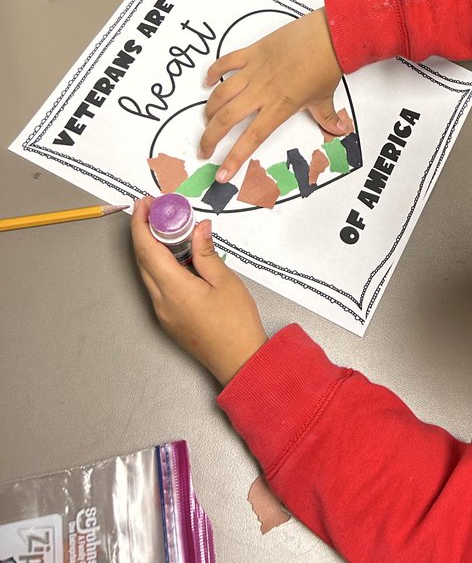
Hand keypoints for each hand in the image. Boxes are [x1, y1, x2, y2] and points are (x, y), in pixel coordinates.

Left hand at [131, 196, 266, 385]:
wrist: (238, 360)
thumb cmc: (236, 322)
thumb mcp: (225, 281)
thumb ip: (206, 252)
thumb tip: (198, 227)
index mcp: (174, 290)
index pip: (147, 250)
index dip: (141, 224)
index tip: (144, 203)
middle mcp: (160, 301)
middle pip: (142, 261)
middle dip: (143, 231)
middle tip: (154, 208)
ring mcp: (162, 312)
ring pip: (148, 273)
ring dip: (151, 248)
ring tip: (166, 226)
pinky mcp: (169, 318)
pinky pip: (157, 284)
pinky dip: (160, 264)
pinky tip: (175, 253)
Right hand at [201, 6, 347, 182]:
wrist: (328, 35)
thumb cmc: (327, 66)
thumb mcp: (326, 98)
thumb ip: (328, 119)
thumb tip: (341, 131)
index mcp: (279, 107)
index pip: (251, 138)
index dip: (233, 158)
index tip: (220, 175)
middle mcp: (262, 91)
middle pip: (226, 118)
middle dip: (210, 137)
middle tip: (204, 149)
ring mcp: (255, 70)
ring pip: (222, 93)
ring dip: (210, 109)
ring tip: (207, 120)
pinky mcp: (253, 51)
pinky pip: (227, 62)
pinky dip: (213, 72)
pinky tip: (207, 82)